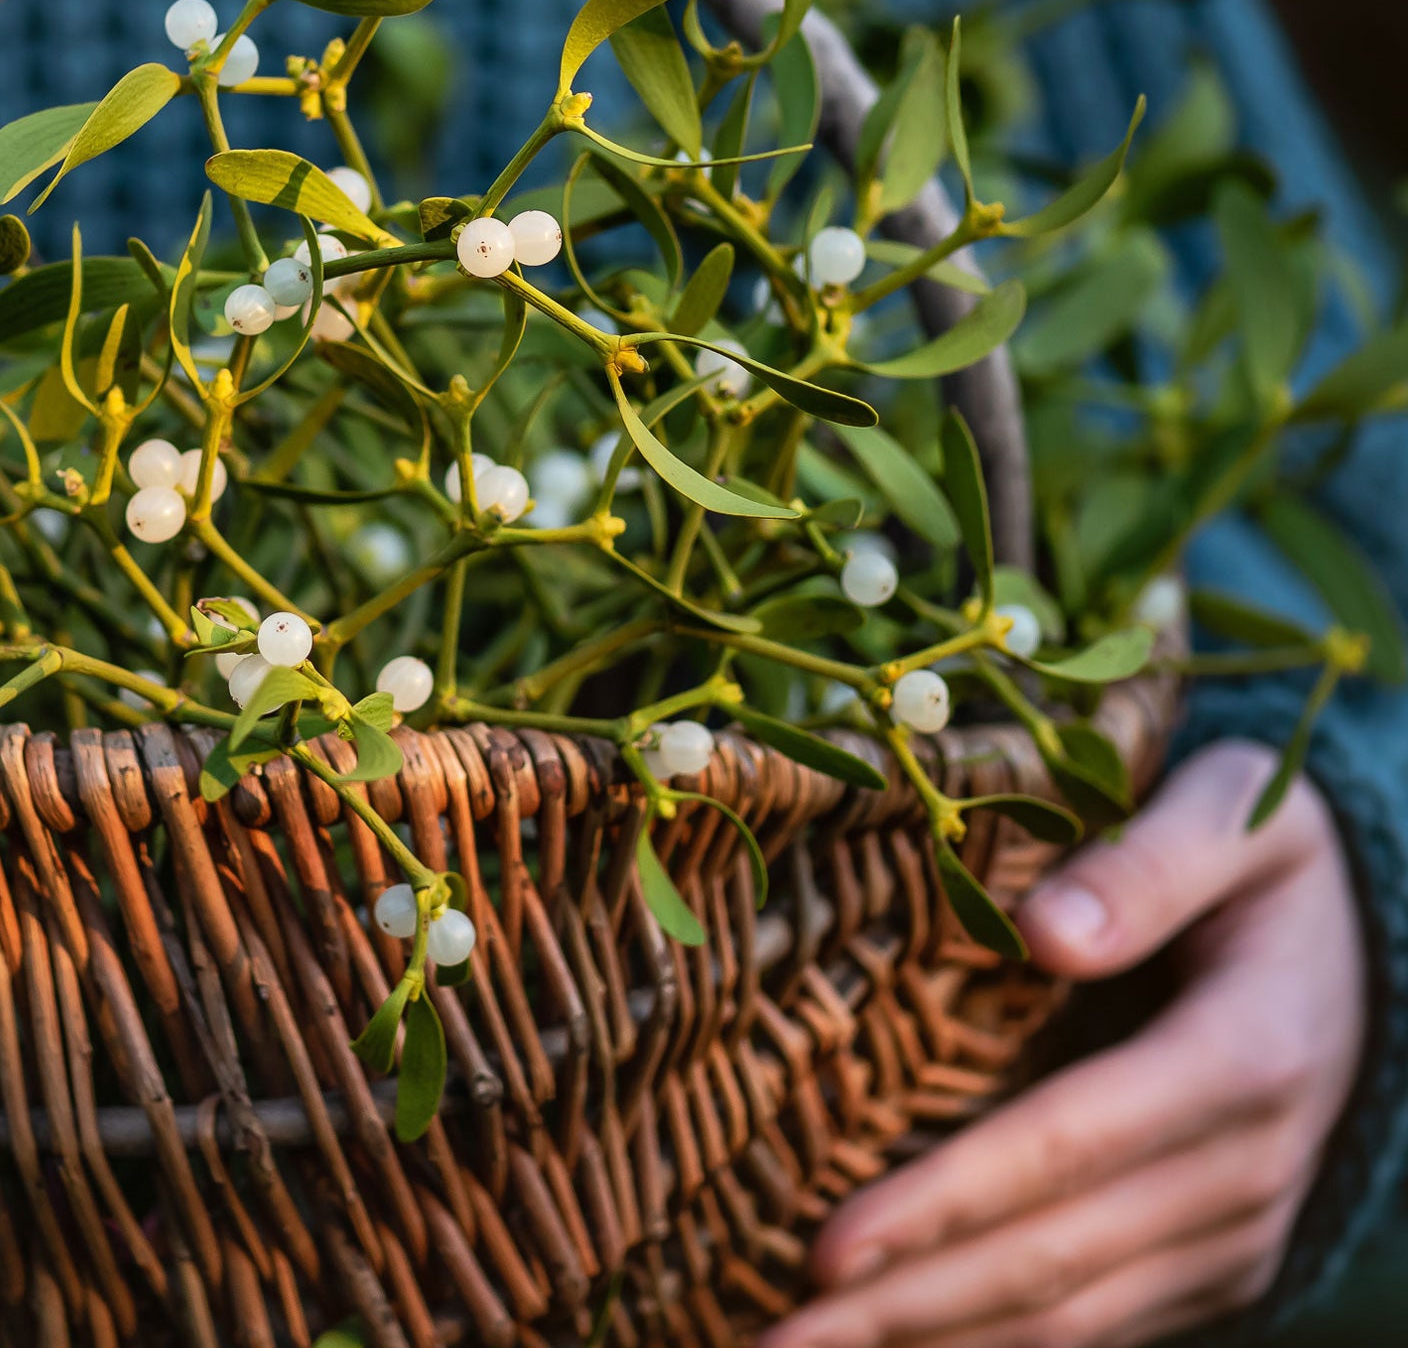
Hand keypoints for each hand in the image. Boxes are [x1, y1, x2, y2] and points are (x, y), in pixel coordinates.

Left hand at [763, 739, 1364, 1347]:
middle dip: (900, 1311)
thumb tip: (1047, 932)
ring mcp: (1231, 1233)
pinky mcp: (1210, 1265)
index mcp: (1242, 1057)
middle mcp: (1241, 1171)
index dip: (942, 1203)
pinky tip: (882, 1347)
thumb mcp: (1237, 814)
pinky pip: (1096, 1327)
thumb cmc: (1265, 863)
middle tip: (764, 1339)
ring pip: (1069, 1321)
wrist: (1378, 947)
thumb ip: (1151, 863)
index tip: (827, 1248)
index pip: (1065, 1146)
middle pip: (1049, 1262)